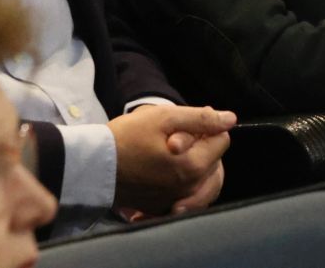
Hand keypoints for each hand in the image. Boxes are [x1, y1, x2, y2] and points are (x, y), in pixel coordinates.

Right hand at [109, 104, 234, 216]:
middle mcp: (189, 189)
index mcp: (193, 166)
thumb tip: (230, 120)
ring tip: (174, 152)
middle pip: (215, 161)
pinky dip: (184, 183)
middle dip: (203, 146)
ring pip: (204, 181)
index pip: (222, 141)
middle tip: (177, 136)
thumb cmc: (127, 137)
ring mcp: (176, 201)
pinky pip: (187, 196)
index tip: (186, 124)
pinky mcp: (162, 208)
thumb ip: (201, 119)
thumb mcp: (165, 117)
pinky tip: (168, 169)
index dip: (207, 127)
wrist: (94, 165)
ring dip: (196, 164)